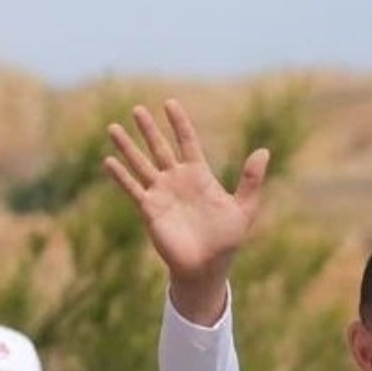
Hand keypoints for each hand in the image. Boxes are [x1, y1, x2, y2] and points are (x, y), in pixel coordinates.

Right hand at [103, 99, 269, 324]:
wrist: (207, 267)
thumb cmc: (227, 240)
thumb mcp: (244, 208)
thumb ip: (251, 180)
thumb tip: (264, 151)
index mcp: (199, 176)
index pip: (187, 142)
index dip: (179, 123)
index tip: (170, 103)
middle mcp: (177, 181)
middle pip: (160, 148)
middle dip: (149, 129)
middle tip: (137, 109)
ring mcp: (162, 194)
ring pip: (141, 165)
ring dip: (127, 147)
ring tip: (112, 127)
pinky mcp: (150, 211)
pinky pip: (133, 190)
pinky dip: (121, 177)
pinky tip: (108, 162)